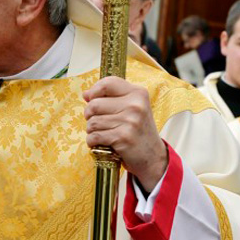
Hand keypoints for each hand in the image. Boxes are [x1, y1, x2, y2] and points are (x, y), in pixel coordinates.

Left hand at [83, 76, 166, 191]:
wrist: (153, 156)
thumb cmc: (138, 131)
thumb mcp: (132, 109)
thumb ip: (111, 98)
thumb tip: (86, 94)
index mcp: (138, 93)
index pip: (107, 83)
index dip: (94, 91)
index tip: (91, 99)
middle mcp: (135, 105)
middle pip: (94, 104)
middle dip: (89, 115)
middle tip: (97, 121)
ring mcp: (130, 121)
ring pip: (92, 121)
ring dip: (92, 130)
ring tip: (102, 133)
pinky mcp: (123, 137)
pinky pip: (94, 136)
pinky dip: (92, 141)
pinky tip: (101, 142)